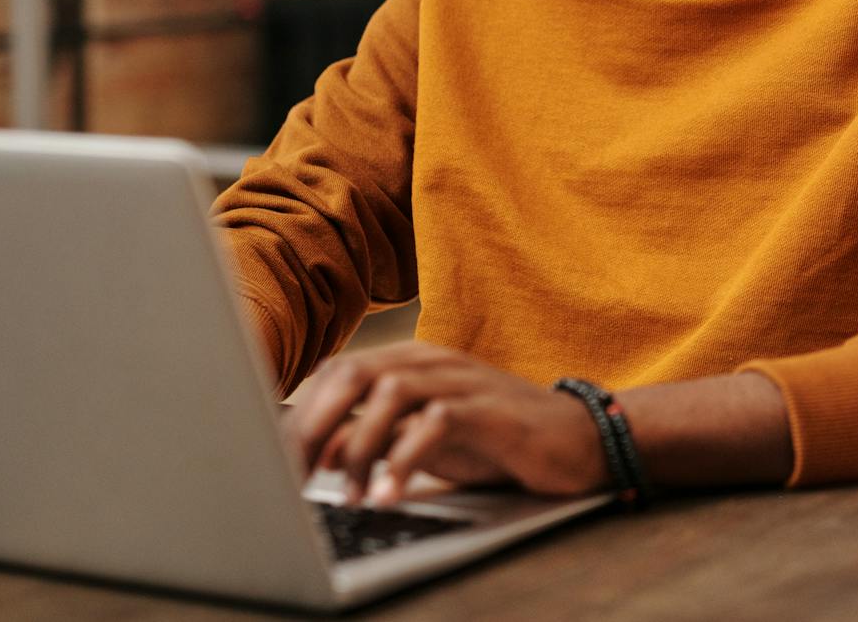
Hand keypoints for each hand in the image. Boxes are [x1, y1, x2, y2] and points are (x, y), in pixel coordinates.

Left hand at [286, 342, 609, 505]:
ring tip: (352, 494)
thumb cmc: (496, 441)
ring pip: (389, 391)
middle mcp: (432, 362)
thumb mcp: (423, 443)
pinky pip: (436, 422)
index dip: (300, 417)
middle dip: (314, 428)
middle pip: (352, 374)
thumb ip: (374, 442)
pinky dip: (404, 459)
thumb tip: (318, 454)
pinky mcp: (490, 409)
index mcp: (410, 364)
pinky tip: (391, 494)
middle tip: (295, 479)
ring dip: (359, 447)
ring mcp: (462, 380)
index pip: (336, 374)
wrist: (578, 441)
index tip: (279, 465)